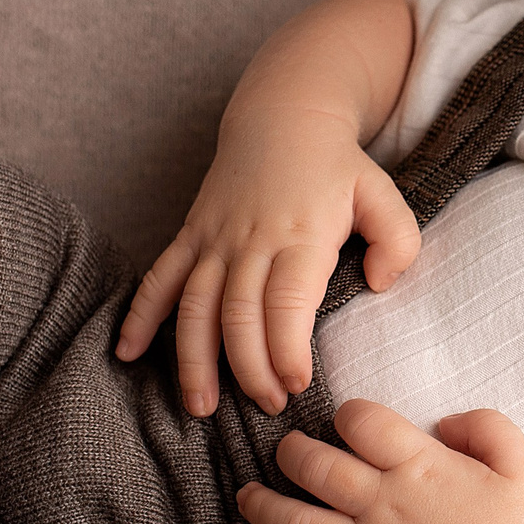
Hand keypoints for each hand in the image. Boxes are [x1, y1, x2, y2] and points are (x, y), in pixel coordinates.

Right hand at [117, 108, 420, 417]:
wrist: (283, 117)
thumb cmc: (338, 167)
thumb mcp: (383, 193)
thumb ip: (397, 240)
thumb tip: (381, 284)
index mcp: (300, 234)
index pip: (287, 301)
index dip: (287, 347)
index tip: (296, 383)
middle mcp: (250, 239)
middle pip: (238, 313)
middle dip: (248, 367)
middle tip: (268, 405)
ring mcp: (215, 238)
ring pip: (194, 305)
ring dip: (193, 358)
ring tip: (199, 407)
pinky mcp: (191, 235)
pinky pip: (160, 277)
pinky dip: (140, 314)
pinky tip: (126, 352)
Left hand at [236, 400, 523, 523]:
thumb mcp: (520, 466)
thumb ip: (486, 427)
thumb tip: (446, 420)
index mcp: (418, 468)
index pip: (362, 422)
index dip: (349, 413)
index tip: (349, 419)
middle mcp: (382, 506)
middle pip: (315, 467)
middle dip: (291, 452)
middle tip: (287, 450)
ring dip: (263, 508)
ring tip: (246, 497)